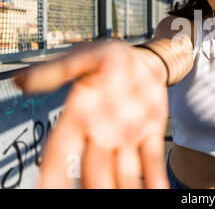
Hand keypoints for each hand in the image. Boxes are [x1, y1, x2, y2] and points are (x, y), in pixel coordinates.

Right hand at [13, 40, 169, 188]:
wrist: (142, 59)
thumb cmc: (106, 57)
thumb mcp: (83, 58)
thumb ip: (57, 71)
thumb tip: (20, 81)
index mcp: (79, 116)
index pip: (60, 153)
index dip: (53, 176)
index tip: (47, 192)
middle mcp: (100, 133)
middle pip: (94, 172)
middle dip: (94, 192)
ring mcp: (126, 137)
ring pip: (124, 173)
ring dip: (126, 191)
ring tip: (131, 208)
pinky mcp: (149, 134)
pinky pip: (151, 160)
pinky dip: (154, 179)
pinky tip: (159, 194)